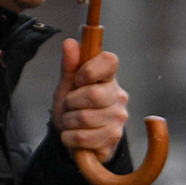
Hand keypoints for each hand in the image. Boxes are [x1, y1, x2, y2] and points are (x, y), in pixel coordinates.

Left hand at [51, 39, 127, 162]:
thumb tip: (70, 42)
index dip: (89, 70)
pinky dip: (69, 137)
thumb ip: (69, 66)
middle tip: (69, 106)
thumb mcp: (67, 87)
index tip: (78, 80)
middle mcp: (118, 96)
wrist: (79, 142)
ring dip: (68, 122)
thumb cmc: (75, 109)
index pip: (109, 60)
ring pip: (85, 117)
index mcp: (107, 78)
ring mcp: (119, 118)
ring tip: (71, 122)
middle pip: (93, 94)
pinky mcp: (114, 138)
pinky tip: (73, 136)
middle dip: (71, 102)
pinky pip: (83, 137)